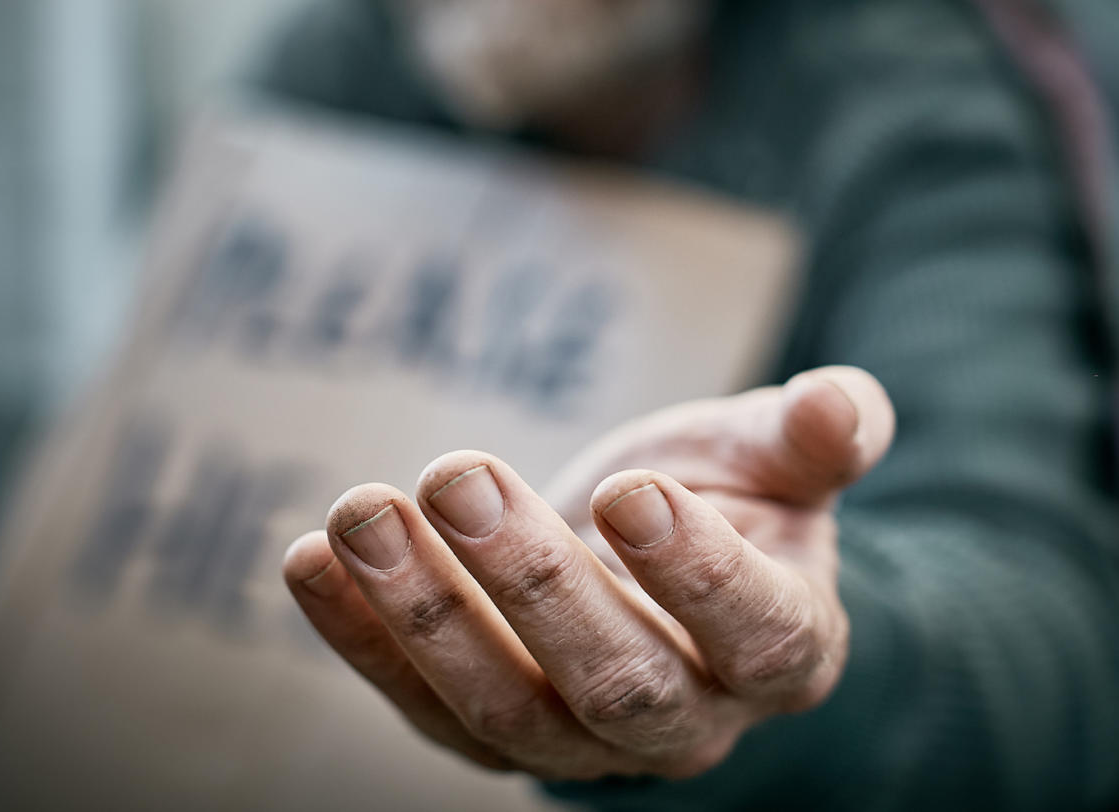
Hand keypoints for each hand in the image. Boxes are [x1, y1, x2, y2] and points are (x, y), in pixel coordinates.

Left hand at [282, 366, 894, 779]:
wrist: (644, 559)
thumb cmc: (722, 500)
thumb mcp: (769, 458)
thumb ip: (811, 436)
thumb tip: (844, 405)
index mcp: (782, 648)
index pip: (755, 632)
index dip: (698, 574)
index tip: (629, 489)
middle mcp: (688, 719)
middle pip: (616, 681)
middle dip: (529, 582)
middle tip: (456, 473)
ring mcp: (580, 743)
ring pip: (505, 710)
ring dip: (423, 614)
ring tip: (357, 513)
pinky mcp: (488, 732)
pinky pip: (421, 705)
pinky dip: (360, 637)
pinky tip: (306, 561)